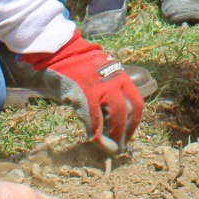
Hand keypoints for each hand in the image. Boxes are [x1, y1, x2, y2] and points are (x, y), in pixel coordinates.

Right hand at [19, 32, 142, 154]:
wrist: (61, 51)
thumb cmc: (79, 65)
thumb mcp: (101, 74)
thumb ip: (109, 91)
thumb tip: (112, 116)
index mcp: (121, 77)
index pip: (137, 104)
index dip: (135, 123)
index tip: (129, 135)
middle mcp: (115, 82)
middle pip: (127, 113)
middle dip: (125, 133)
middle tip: (120, 146)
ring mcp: (101, 89)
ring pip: (115, 118)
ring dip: (113, 136)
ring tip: (109, 147)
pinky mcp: (84, 95)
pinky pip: (94, 119)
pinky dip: (95, 133)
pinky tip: (93, 140)